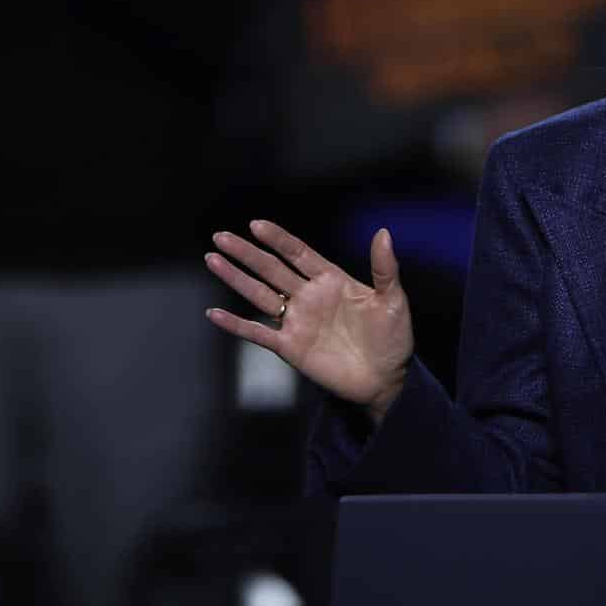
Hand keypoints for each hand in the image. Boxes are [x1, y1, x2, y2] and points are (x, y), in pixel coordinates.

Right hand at [205, 221, 414, 421]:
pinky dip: (236, 324)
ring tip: (212, 259)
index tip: (256, 224)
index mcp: (331, 280)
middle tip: (220, 236)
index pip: (299, 254)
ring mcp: (297, 321)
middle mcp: (309, 297)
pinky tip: (214, 313)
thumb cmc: (393, 339)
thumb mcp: (393, 300)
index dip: (278, 239)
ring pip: (259, 294)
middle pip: (271, 269)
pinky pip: (258, 333)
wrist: (386, 380)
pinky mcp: (290, 347)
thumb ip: (384, 268)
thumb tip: (383, 232)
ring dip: (236, 278)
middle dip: (246, 253)